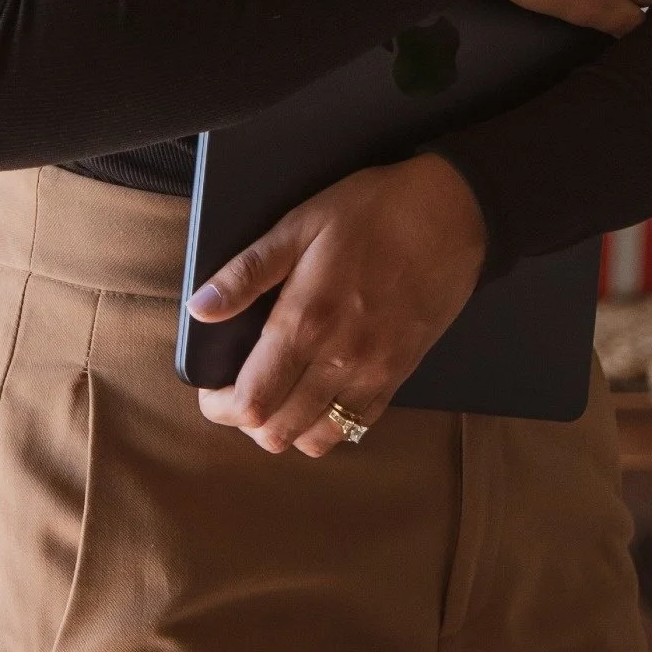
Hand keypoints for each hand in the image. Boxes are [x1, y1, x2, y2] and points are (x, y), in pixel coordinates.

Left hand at [191, 153, 487, 456]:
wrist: (451, 214)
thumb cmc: (373, 212)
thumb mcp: (300, 225)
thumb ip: (247, 272)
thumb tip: (200, 308)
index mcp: (305, 323)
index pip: (250, 402)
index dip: (219, 407)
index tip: (211, 391)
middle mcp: (338, 360)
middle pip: (277, 432)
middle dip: (248, 421)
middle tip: (241, 392)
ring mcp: (373, 374)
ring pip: (316, 439)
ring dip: (288, 428)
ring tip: (278, 395)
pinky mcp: (399, 375)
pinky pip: (357, 427)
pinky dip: (329, 424)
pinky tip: (319, 395)